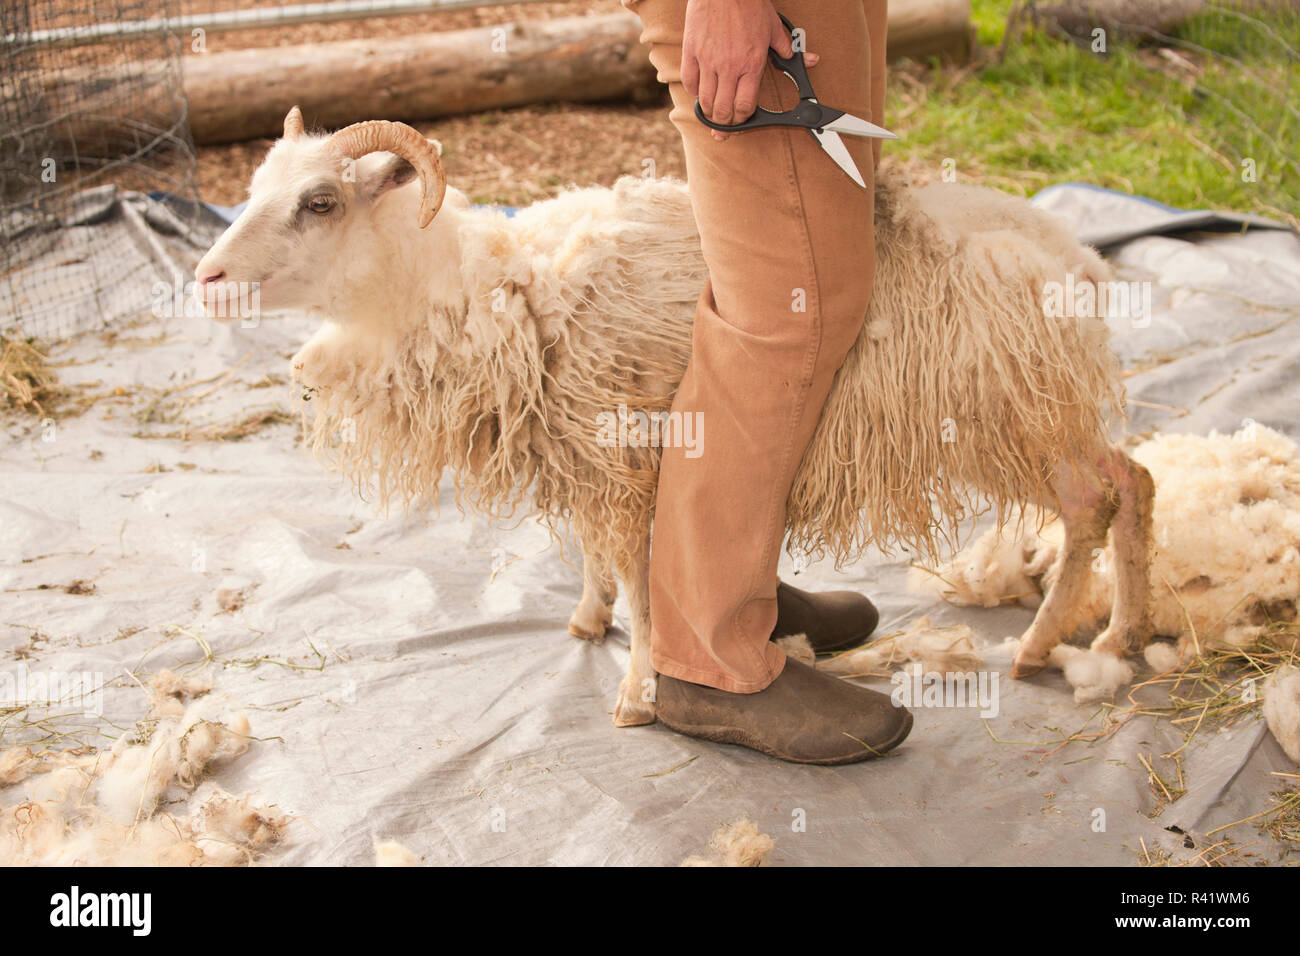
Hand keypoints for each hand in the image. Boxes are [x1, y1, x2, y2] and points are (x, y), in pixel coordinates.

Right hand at [683, 0, 819, 140]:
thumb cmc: (749, 4)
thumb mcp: (773, 26)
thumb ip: (787, 49)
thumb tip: (809, 60)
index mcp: (751, 64)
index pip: (745, 106)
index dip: (742, 120)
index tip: (741, 120)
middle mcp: (729, 67)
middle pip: (724, 110)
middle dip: (725, 123)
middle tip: (725, 124)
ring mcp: (708, 60)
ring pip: (705, 101)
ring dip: (708, 112)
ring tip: (712, 113)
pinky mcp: (691, 51)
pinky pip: (689, 81)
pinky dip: (694, 91)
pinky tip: (699, 91)